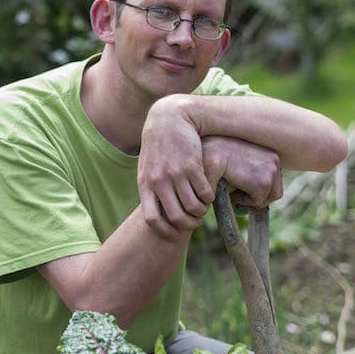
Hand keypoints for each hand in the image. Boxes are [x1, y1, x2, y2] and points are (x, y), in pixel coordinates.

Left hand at [138, 95, 213, 234]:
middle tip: (196, 221)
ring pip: (194, 207)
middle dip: (189, 224)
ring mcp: (175, 174)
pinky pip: (205, 192)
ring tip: (203, 207)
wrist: (168, 119)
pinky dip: (209, 198)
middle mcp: (159, 182)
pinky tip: (209, 193)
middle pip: (176, 217)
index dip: (164, 232)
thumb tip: (158, 213)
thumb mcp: (147, 167)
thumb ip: (151, 188)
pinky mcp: (192, 166)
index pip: (151, 219)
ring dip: (202, 211)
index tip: (174, 235)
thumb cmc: (158, 147)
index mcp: (145, 184)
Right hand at [202, 136, 282, 209]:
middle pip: (275, 192)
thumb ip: (247, 174)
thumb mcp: (237, 162)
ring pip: (266, 198)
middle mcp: (274, 161)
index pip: (273, 180)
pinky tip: (230, 188)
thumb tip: (248, 191)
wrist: (210, 150)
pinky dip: (243, 200)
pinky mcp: (263, 183)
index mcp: (270, 154)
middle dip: (258, 198)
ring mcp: (271, 172)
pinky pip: (256, 202)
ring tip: (233, 190)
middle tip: (241, 196)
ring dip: (250, 198)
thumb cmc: (216, 155)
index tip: (244, 190)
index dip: (259, 190)